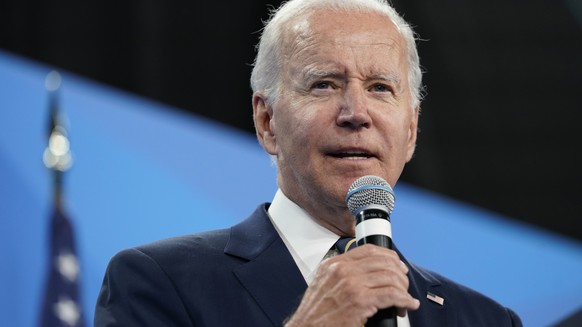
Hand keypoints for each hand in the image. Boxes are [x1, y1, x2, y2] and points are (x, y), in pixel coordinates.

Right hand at [284, 244, 419, 326]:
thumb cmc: (315, 314)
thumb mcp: (323, 285)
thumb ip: (340, 274)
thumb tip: (365, 273)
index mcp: (334, 264)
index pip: (368, 250)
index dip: (388, 256)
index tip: (396, 264)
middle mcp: (342, 270)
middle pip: (383, 261)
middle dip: (399, 273)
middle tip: (403, 284)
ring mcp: (352, 285)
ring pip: (390, 277)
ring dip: (403, 289)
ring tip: (405, 299)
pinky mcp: (360, 301)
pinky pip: (392, 295)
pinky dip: (405, 300)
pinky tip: (407, 305)